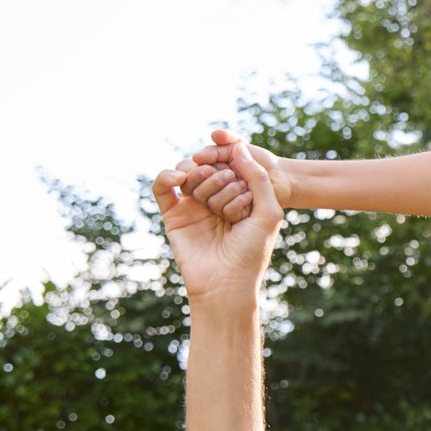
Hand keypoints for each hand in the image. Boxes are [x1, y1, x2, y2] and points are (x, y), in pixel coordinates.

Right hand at [151, 139, 284, 302]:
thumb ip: (258, 177)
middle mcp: (215, 199)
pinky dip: (166, 176)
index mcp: (239, 197)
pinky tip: (179, 179)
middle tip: (231, 203)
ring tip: (211, 199)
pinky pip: (162, 187)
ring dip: (201, 178)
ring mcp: (193, 206)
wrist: (226, 284)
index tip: (245, 190)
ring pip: (189, 173)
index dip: (237, 166)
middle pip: (210, 167)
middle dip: (221, 179)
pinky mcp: (173, 215)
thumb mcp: (268, 212)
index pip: (232, 164)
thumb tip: (238, 147)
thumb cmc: (251, 252)